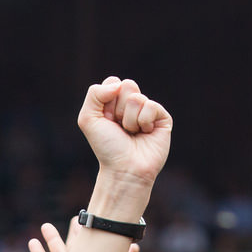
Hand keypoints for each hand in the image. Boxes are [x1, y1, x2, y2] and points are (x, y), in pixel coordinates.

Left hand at [77, 78, 171, 194]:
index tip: (107, 120)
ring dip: (130, 120)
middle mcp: (132, 105)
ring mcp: (148, 111)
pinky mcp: (163, 118)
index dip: (107, 101)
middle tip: (120, 127)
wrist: (124, 169)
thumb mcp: (88, 119)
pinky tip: (145, 134)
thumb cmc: (107, 147)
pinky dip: (144, 121)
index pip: (113, 81)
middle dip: (120, 109)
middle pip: (128, 85)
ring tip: (132, 133)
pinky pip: (152, 106)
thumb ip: (94, 93)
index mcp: (115, 102)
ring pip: (138, 98)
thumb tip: (118, 84)